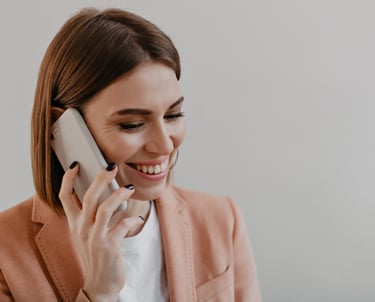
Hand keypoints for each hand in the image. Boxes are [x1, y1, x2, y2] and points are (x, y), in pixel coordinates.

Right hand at [59, 162, 143, 301]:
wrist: (99, 284)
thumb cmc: (96, 255)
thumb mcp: (87, 234)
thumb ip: (91, 215)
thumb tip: (105, 193)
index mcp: (75, 223)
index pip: (64, 197)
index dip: (67, 179)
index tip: (75, 165)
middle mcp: (82, 228)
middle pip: (88, 197)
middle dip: (100, 179)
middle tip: (111, 166)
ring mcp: (94, 237)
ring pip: (105, 208)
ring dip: (119, 195)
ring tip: (129, 188)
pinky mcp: (109, 246)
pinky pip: (122, 226)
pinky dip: (132, 220)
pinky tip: (138, 218)